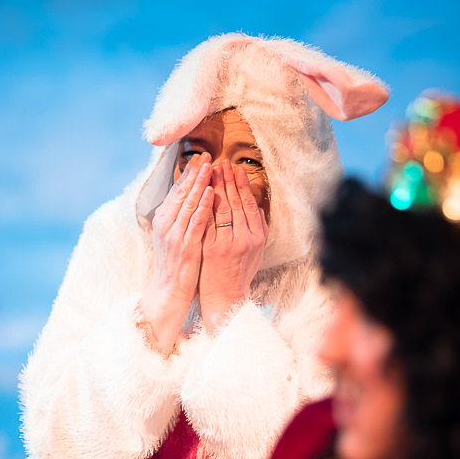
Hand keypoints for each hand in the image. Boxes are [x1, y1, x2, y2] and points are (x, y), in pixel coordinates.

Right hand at [138, 152, 213, 354]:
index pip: (176, 191)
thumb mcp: (173, 236)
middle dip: (194, 172)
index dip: (187, 173)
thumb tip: (188, 199)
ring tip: (210, 166)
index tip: (199, 158)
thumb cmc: (177, 264)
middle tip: (206, 154)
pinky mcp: (185, 245)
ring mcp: (174, 234)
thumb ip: (179, 218)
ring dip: (200, 183)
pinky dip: (203, 205)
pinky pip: (196, 221)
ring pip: (188, 202)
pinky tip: (211, 192)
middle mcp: (166, 224)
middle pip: (181, 192)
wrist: (170, 290)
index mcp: (163, 220)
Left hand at [198, 159, 266, 328]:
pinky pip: (207, 221)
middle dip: (227, 179)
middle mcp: (243, 238)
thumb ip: (259, 228)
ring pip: (220, 208)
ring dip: (215, 186)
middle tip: (221, 162)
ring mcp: (226, 243)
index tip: (236, 168)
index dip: (242, 184)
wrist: (225, 296)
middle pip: (234, 202)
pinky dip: (205, 205)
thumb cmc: (240, 273)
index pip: (248, 203)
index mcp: (256, 237)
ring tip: (210, 170)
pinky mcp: (210, 247)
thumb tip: (257, 207)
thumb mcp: (257, 251)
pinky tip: (201, 191)